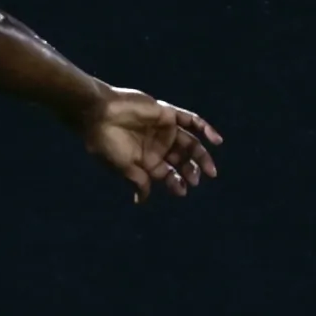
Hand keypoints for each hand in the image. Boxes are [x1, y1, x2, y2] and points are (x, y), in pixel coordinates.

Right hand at [77, 88, 221, 201]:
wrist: (98, 114)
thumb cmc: (107, 143)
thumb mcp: (125, 167)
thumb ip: (139, 181)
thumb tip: (141, 201)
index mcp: (147, 160)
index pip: (168, 174)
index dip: (177, 183)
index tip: (183, 191)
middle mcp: (158, 145)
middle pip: (182, 159)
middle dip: (191, 170)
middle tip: (197, 179)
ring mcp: (164, 129)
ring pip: (190, 142)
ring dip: (201, 155)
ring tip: (210, 170)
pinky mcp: (167, 113)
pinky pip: (191, 120)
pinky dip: (205, 128)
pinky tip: (217, 141)